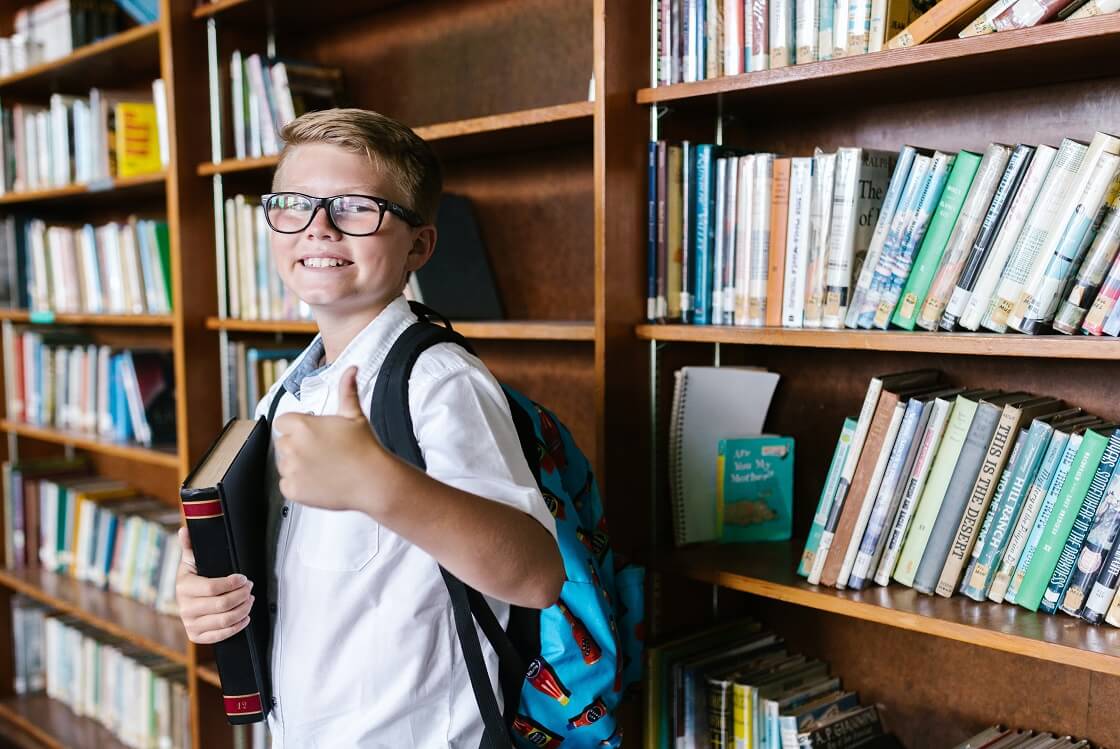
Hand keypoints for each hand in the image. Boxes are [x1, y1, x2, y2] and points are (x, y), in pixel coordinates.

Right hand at [175, 527, 253, 643]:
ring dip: (243, 609)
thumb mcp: (191, 561)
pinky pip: (221, 636)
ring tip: (250, 599)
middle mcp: (185, 608)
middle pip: (222, 605)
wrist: (186, 602)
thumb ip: (190, 545)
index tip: (243, 578)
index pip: (212, 588)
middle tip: (250, 587)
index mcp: (183, 587)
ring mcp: (190, 624)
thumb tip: (184, 530)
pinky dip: (237, 626)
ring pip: (224, 620)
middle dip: (241, 595)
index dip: (232, 583)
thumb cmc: (193, 578)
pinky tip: (245, 617)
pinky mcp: (197, 637)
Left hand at [273, 366, 384, 512]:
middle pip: (283, 444)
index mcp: (302, 425)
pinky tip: (319, 481)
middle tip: (322, 453)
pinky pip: (286, 485)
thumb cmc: (365, 448)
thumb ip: (347, 390)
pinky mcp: (293, 489)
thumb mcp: (354, 415)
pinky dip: (299, 485)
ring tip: (323, 467)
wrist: (373, 480)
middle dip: (297, 447)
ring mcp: (291, 469)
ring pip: (284, 465)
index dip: (296, 428)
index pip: (283, 423)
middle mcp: (293, 446)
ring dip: (297, 466)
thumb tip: (351, 370)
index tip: (313, 435)